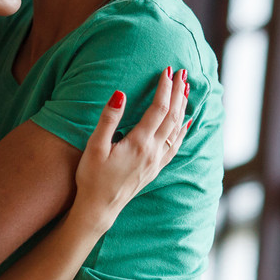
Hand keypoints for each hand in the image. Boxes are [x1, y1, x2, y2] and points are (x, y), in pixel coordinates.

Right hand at [72, 68, 190, 233]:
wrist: (99, 208)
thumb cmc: (92, 177)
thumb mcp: (95, 146)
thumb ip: (108, 119)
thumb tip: (120, 93)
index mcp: (139, 143)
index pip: (158, 108)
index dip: (164, 88)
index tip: (167, 70)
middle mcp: (153, 151)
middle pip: (172, 116)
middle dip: (178, 92)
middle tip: (183, 72)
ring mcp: (157, 161)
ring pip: (177, 129)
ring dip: (183, 107)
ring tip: (186, 89)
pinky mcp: (155, 168)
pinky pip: (176, 145)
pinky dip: (184, 129)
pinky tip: (187, 122)